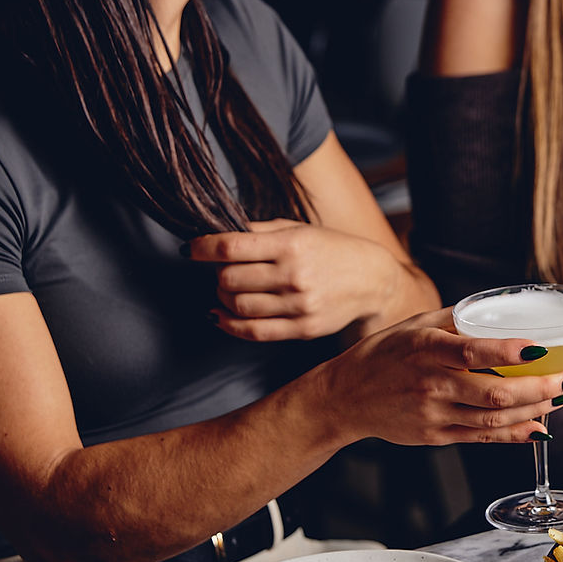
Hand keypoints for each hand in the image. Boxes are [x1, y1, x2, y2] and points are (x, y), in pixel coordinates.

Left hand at [188, 219, 405, 340]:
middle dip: (217, 274)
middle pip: (229, 279)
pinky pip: (253, 332)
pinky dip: (228, 324)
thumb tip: (215, 233)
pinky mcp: (302, 329)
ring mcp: (299, 305)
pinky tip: (220, 315)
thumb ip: (259, 231)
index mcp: (291, 245)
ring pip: (237, 306)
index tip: (190, 249)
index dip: (201, 248)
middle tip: (221, 270)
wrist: (372, 280)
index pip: (231, 247)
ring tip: (228, 289)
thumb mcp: (299, 230)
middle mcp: (294, 275)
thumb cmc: (332, 249)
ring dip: (222, 297)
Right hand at [336, 308, 562, 445]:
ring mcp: (434, 415)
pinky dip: (514, 435)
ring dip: (535, 411)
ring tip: (561, 399)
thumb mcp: (415, 326)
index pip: (473, 352)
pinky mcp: (435, 436)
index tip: (542, 350)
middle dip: (540, 389)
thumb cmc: (384, 354)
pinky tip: (538, 427)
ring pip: (493, 420)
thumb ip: (457, 320)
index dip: (510, 353)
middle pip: (494, 394)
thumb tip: (501, 310)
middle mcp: (431, 384)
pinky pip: (482, 438)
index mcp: (426, 349)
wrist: (344, 396)